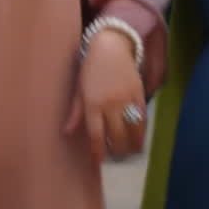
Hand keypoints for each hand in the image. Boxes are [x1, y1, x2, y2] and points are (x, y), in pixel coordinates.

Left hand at [64, 28, 145, 161]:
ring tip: (129, 151)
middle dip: (117, 151)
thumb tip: (66, 132)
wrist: (112, 46)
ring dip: (132, 145)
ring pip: (133, 130)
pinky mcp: (139, 93)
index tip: (98, 162)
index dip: (98, 152)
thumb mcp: (79, 88)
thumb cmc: (91, 67)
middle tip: (115, 157)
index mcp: (92, 103)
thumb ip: (76, 112)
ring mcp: (126, 99)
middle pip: (117, 137)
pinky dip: (142, 130)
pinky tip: (139, 136)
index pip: (96, 136)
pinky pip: (142, 117)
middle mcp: (110, 103)